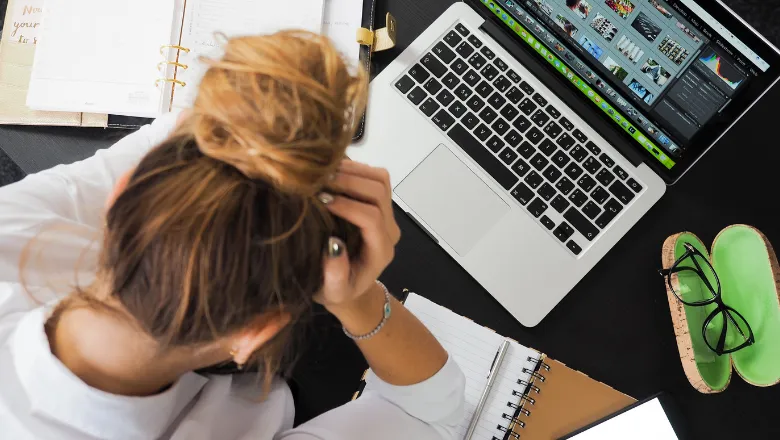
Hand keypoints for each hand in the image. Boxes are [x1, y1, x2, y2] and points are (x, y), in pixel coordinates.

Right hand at [315, 160, 400, 311]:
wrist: (349, 285)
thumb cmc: (338, 290)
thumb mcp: (332, 292)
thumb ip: (335, 275)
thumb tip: (333, 244)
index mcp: (380, 250)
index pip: (372, 218)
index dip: (347, 206)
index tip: (321, 201)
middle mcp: (389, 229)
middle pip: (379, 192)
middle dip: (349, 182)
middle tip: (319, 181)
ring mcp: (386, 214)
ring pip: (380, 179)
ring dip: (352, 171)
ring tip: (323, 173)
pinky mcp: (379, 203)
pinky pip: (374, 176)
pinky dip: (354, 168)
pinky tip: (330, 172)